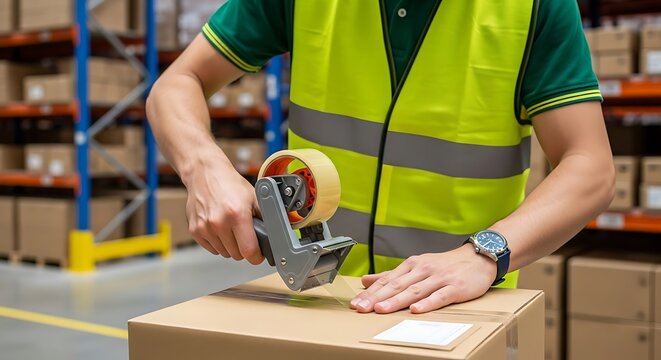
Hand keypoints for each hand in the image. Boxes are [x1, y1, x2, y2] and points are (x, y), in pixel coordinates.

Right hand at [183, 149, 263, 263]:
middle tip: (245, 234)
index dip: (257, 256)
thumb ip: (265, 216)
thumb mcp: (253, 197)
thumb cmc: (229, 184)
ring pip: (224, 253)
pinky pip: (211, 248)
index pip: (249, 251)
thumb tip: (276, 234)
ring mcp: (205, 228)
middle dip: (244, 248)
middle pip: (237, 255)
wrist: (204, 173)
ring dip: (230, 246)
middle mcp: (219, 223)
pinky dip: (217, 243)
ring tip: (231, 228)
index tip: (258, 254)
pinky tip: (220, 228)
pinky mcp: (195, 230)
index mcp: (237, 214)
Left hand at [350, 244, 495, 313]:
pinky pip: (439, 296)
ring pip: (415, 290)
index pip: (387, 280)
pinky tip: (416, 310)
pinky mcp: (454, 287)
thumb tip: (366, 280)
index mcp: (412, 265)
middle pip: (397, 285)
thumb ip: (391, 275)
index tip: (356, 302)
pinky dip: (427, 303)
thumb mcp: (417, 265)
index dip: (371, 292)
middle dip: (377, 297)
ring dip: (397, 300)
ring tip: (381, 309)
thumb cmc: (446, 265)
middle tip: (361, 307)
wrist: (478, 257)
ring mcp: (439, 278)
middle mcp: (423, 270)